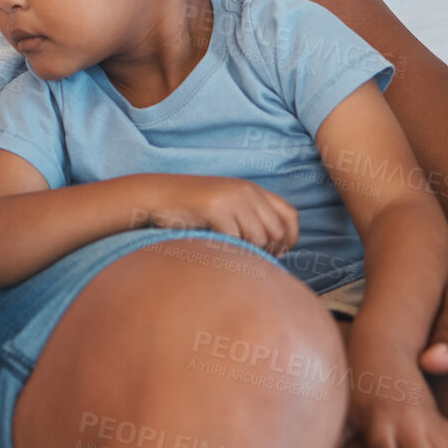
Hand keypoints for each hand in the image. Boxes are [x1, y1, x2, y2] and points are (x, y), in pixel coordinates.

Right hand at [143, 174, 299, 255]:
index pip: (290, 216)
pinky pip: (235, 238)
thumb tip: (279, 249)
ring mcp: (231, 197)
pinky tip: (216, 246)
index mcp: (252, 189)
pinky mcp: (214, 207)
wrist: (157, 195)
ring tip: (230, 252)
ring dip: (247, 251)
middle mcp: (246, 190)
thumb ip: (251, 218)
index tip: (278, 253)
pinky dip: (228, 248)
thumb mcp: (228, 206)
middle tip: (250, 258)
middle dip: (268, 251)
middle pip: (276, 231)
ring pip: (258, 237)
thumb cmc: (191, 209)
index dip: (290, 239)